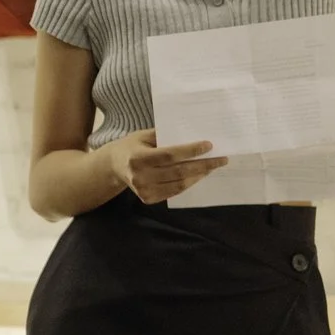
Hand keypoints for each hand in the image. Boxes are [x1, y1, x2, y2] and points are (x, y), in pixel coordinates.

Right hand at [102, 129, 225, 203]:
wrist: (113, 166)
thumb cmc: (132, 146)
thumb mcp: (144, 135)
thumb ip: (165, 136)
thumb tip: (194, 136)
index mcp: (138, 158)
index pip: (170, 155)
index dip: (191, 151)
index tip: (209, 146)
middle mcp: (140, 176)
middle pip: (178, 171)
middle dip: (203, 165)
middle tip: (221, 159)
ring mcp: (143, 190)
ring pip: (179, 184)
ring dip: (199, 175)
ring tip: (212, 167)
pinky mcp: (148, 199)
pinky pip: (174, 192)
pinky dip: (189, 183)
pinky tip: (198, 175)